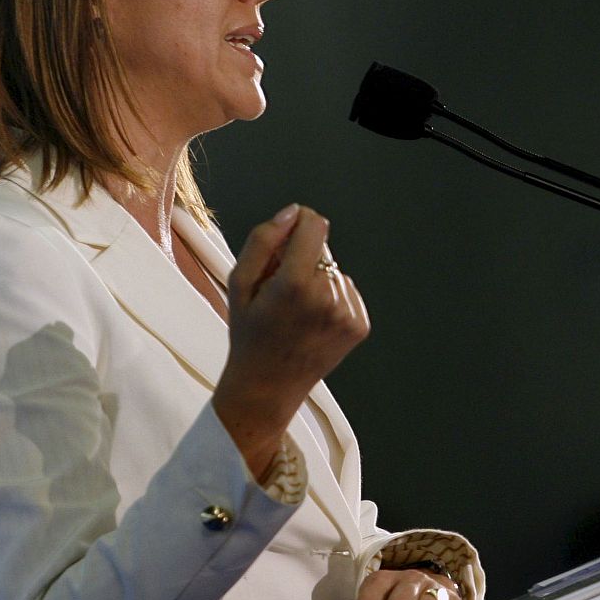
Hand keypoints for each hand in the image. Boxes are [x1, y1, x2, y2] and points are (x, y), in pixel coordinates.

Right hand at [214, 205, 369, 476]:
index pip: (315, 226)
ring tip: (296, 312)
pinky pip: (347, 292)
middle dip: (303, 259)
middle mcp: (327, 298)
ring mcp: (347, 314)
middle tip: (281, 291)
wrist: (268, 387)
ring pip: (335, 272)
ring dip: (318, 281)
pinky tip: (313, 322)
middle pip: (323, 251)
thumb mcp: (240, 283)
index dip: (301, 222)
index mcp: (294, 284)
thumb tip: (294, 212)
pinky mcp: (360, 326)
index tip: (289, 230)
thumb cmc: (249, 333)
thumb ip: (264, 241)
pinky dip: (332, 299)